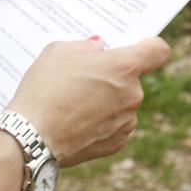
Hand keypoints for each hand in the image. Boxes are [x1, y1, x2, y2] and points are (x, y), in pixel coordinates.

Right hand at [8, 37, 171, 167]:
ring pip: (122, 103)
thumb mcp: (58, 51)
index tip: (139, 48)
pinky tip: (76, 123)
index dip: (150, 47)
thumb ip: (86, 46)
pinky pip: (115, 125)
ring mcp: (127, 121)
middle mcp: (133, 94)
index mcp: (124, 66)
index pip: (158, 50)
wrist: (31, 138)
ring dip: (107, 101)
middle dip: (112, 77)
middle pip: (132, 79)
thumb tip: (99, 50)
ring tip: (74, 104)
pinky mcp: (117, 143)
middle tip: (82, 79)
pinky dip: (101, 123)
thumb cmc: (44, 89)